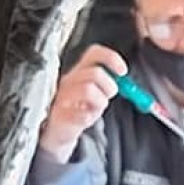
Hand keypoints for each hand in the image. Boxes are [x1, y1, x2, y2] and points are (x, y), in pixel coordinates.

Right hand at [38, 43, 127, 162]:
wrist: (57, 131)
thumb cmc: (78, 109)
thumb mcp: (96, 93)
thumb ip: (109, 84)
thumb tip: (126, 82)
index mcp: (79, 71)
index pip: (94, 54)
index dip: (111, 58)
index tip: (123, 72)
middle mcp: (69, 80)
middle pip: (95, 72)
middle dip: (110, 87)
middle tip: (109, 97)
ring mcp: (62, 97)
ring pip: (88, 90)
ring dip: (100, 102)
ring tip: (96, 110)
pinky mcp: (59, 115)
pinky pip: (80, 114)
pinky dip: (88, 117)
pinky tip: (86, 118)